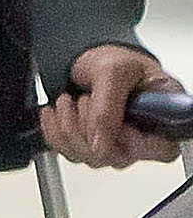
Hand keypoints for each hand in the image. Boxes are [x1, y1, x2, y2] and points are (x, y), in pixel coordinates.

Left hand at [40, 45, 181, 168]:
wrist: (92, 60)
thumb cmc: (117, 61)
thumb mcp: (113, 73)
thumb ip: (108, 109)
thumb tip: (101, 148)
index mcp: (163, 116)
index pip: (162, 149)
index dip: (137, 143)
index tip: (119, 124)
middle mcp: (142, 137)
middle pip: (116, 157)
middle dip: (90, 125)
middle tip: (86, 98)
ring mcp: (116, 146)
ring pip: (88, 157)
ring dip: (70, 124)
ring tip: (69, 99)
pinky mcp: (91, 148)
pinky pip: (67, 152)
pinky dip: (55, 129)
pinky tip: (57, 111)